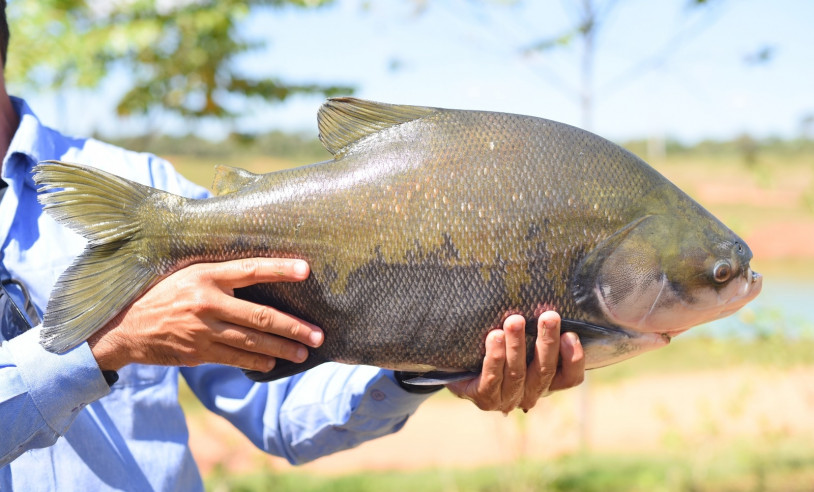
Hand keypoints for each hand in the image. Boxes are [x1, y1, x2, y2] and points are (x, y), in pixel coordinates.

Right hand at [88, 258, 322, 372]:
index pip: (250, 269)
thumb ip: (219, 274)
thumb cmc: (163, 294)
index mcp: (205, 275)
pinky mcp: (199, 352)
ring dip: (282, 348)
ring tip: (305, 351)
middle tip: (318, 334)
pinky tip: (274, 362)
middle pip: (261, 315)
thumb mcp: (186, 273)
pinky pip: (236, 358)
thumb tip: (257, 271)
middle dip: (294, 327)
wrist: (125, 327)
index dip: (280, 269)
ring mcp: (203, 329)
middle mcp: (207, 301)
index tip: (306, 270)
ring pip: (253, 341)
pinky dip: (258, 361)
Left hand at [446, 311, 584, 412]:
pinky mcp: (485, 398)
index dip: (574, 359)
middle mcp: (531, 394)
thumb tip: (551, 295)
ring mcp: (508, 398)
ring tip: (515, 321)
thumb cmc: (501, 348)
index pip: (570, 377)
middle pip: (545, 371)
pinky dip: (495, 356)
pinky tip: (494, 336)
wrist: (462, 369)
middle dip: (547, 342)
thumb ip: (537, 328)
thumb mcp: (524, 340)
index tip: (571, 334)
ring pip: (517, 373)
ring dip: (517, 345)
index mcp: (547, 381)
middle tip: (549, 317)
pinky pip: (492, 377)